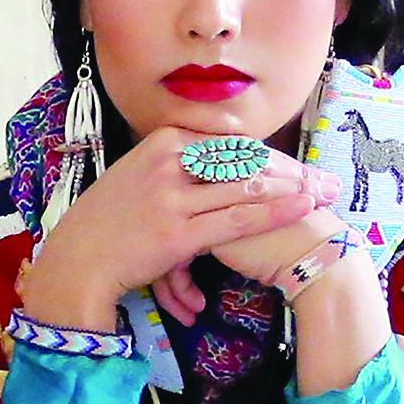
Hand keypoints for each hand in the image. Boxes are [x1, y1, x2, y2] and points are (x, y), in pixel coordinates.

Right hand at [16, 125, 322, 330]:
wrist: (77, 261)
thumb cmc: (109, 224)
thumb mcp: (138, 175)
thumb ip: (175, 161)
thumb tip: (213, 152)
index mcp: (161, 142)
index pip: (231, 142)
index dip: (271, 155)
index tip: (299, 167)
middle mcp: (168, 162)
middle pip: (246, 159)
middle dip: (293, 170)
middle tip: (326, 179)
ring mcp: (171, 197)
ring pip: (246, 185)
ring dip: (293, 189)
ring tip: (324, 194)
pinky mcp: (176, 232)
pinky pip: (237, 217)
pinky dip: (275, 212)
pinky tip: (302, 210)